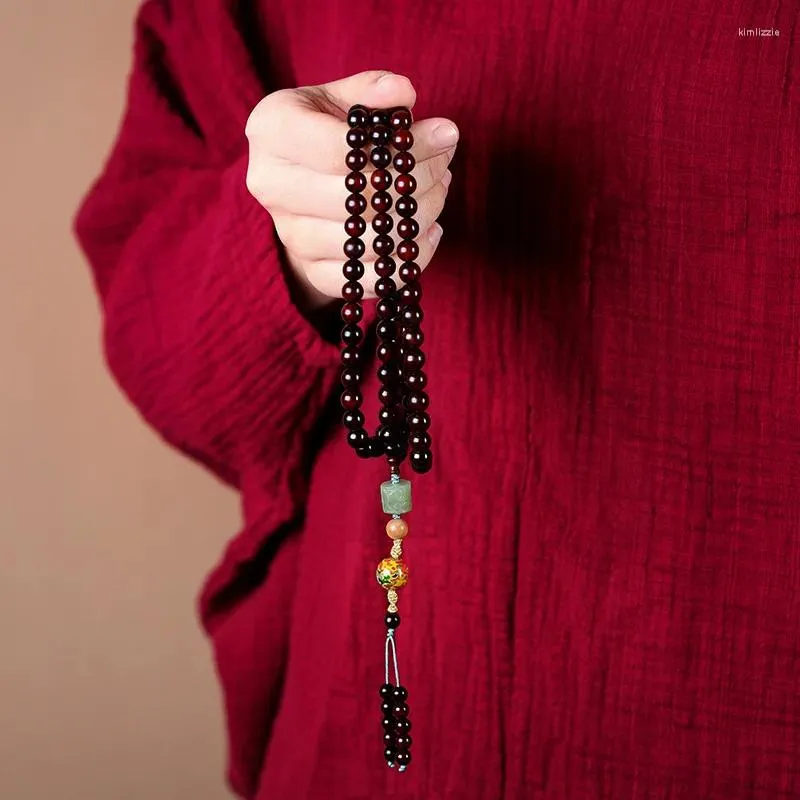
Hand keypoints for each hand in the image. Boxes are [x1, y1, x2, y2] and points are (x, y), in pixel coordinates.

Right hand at [245, 70, 457, 310]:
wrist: (295, 180)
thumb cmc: (324, 129)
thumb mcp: (340, 98)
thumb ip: (369, 91)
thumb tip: (403, 94)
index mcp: (272, 132)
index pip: (341, 151)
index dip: (403, 147)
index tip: (443, 134)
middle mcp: (271, 186)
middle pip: (358, 200)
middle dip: (417, 182)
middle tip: (446, 165)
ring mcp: (290, 235)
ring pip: (367, 242)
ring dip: (418, 218)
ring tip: (439, 191)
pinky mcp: (312, 271)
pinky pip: (365, 281)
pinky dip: (406, 262)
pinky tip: (427, 234)